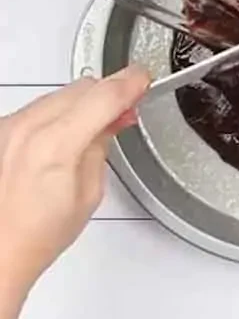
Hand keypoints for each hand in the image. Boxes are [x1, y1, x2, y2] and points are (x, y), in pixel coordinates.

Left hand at [0, 69, 148, 306]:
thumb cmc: (33, 237)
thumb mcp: (89, 193)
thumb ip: (102, 145)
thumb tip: (113, 119)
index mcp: (54, 145)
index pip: (105, 95)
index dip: (132, 84)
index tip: (144, 81)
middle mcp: (26, 129)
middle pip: (84, 88)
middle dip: (109, 95)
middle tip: (124, 114)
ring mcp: (8, 127)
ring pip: (61, 94)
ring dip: (83, 104)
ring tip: (92, 130)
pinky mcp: (0, 130)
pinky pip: (38, 108)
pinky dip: (58, 114)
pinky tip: (64, 137)